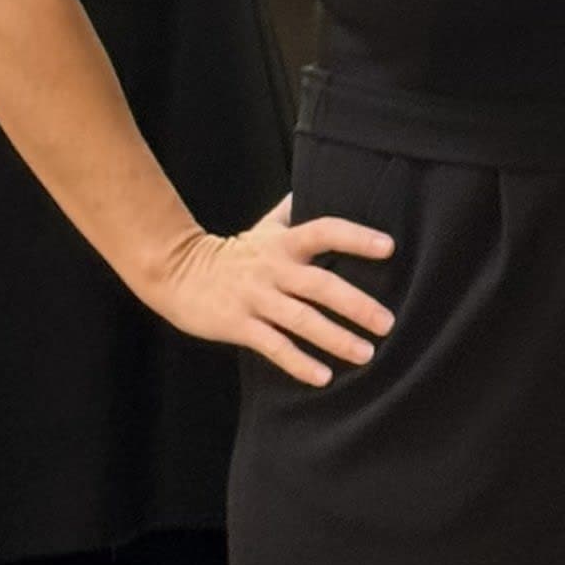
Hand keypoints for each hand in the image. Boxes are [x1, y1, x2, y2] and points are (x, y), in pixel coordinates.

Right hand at [152, 200, 395, 385]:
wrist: (175, 273)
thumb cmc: (232, 254)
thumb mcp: (263, 228)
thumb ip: (291, 211)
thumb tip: (312, 186)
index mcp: (283, 244)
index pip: (324, 232)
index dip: (356, 237)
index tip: (388, 247)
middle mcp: (273, 269)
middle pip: (320, 285)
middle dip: (356, 305)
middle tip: (387, 323)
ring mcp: (256, 298)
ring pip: (301, 320)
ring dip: (335, 339)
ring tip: (366, 354)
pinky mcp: (239, 325)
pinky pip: (274, 346)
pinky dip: (299, 363)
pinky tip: (323, 377)